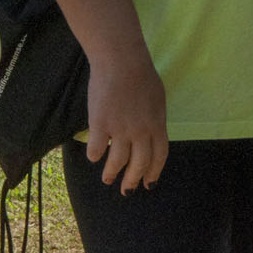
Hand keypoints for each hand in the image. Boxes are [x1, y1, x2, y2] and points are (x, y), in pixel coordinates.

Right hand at [84, 47, 167, 193]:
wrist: (122, 61)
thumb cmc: (141, 75)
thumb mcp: (157, 99)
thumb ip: (154, 119)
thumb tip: (150, 135)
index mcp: (158, 124)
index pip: (159, 156)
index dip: (153, 173)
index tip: (149, 184)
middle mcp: (141, 132)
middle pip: (139, 164)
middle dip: (132, 181)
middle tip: (127, 191)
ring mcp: (120, 129)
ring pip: (117, 162)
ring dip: (111, 173)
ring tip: (107, 179)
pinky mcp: (100, 125)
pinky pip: (96, 149)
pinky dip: (95, 155)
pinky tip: (94, 156)